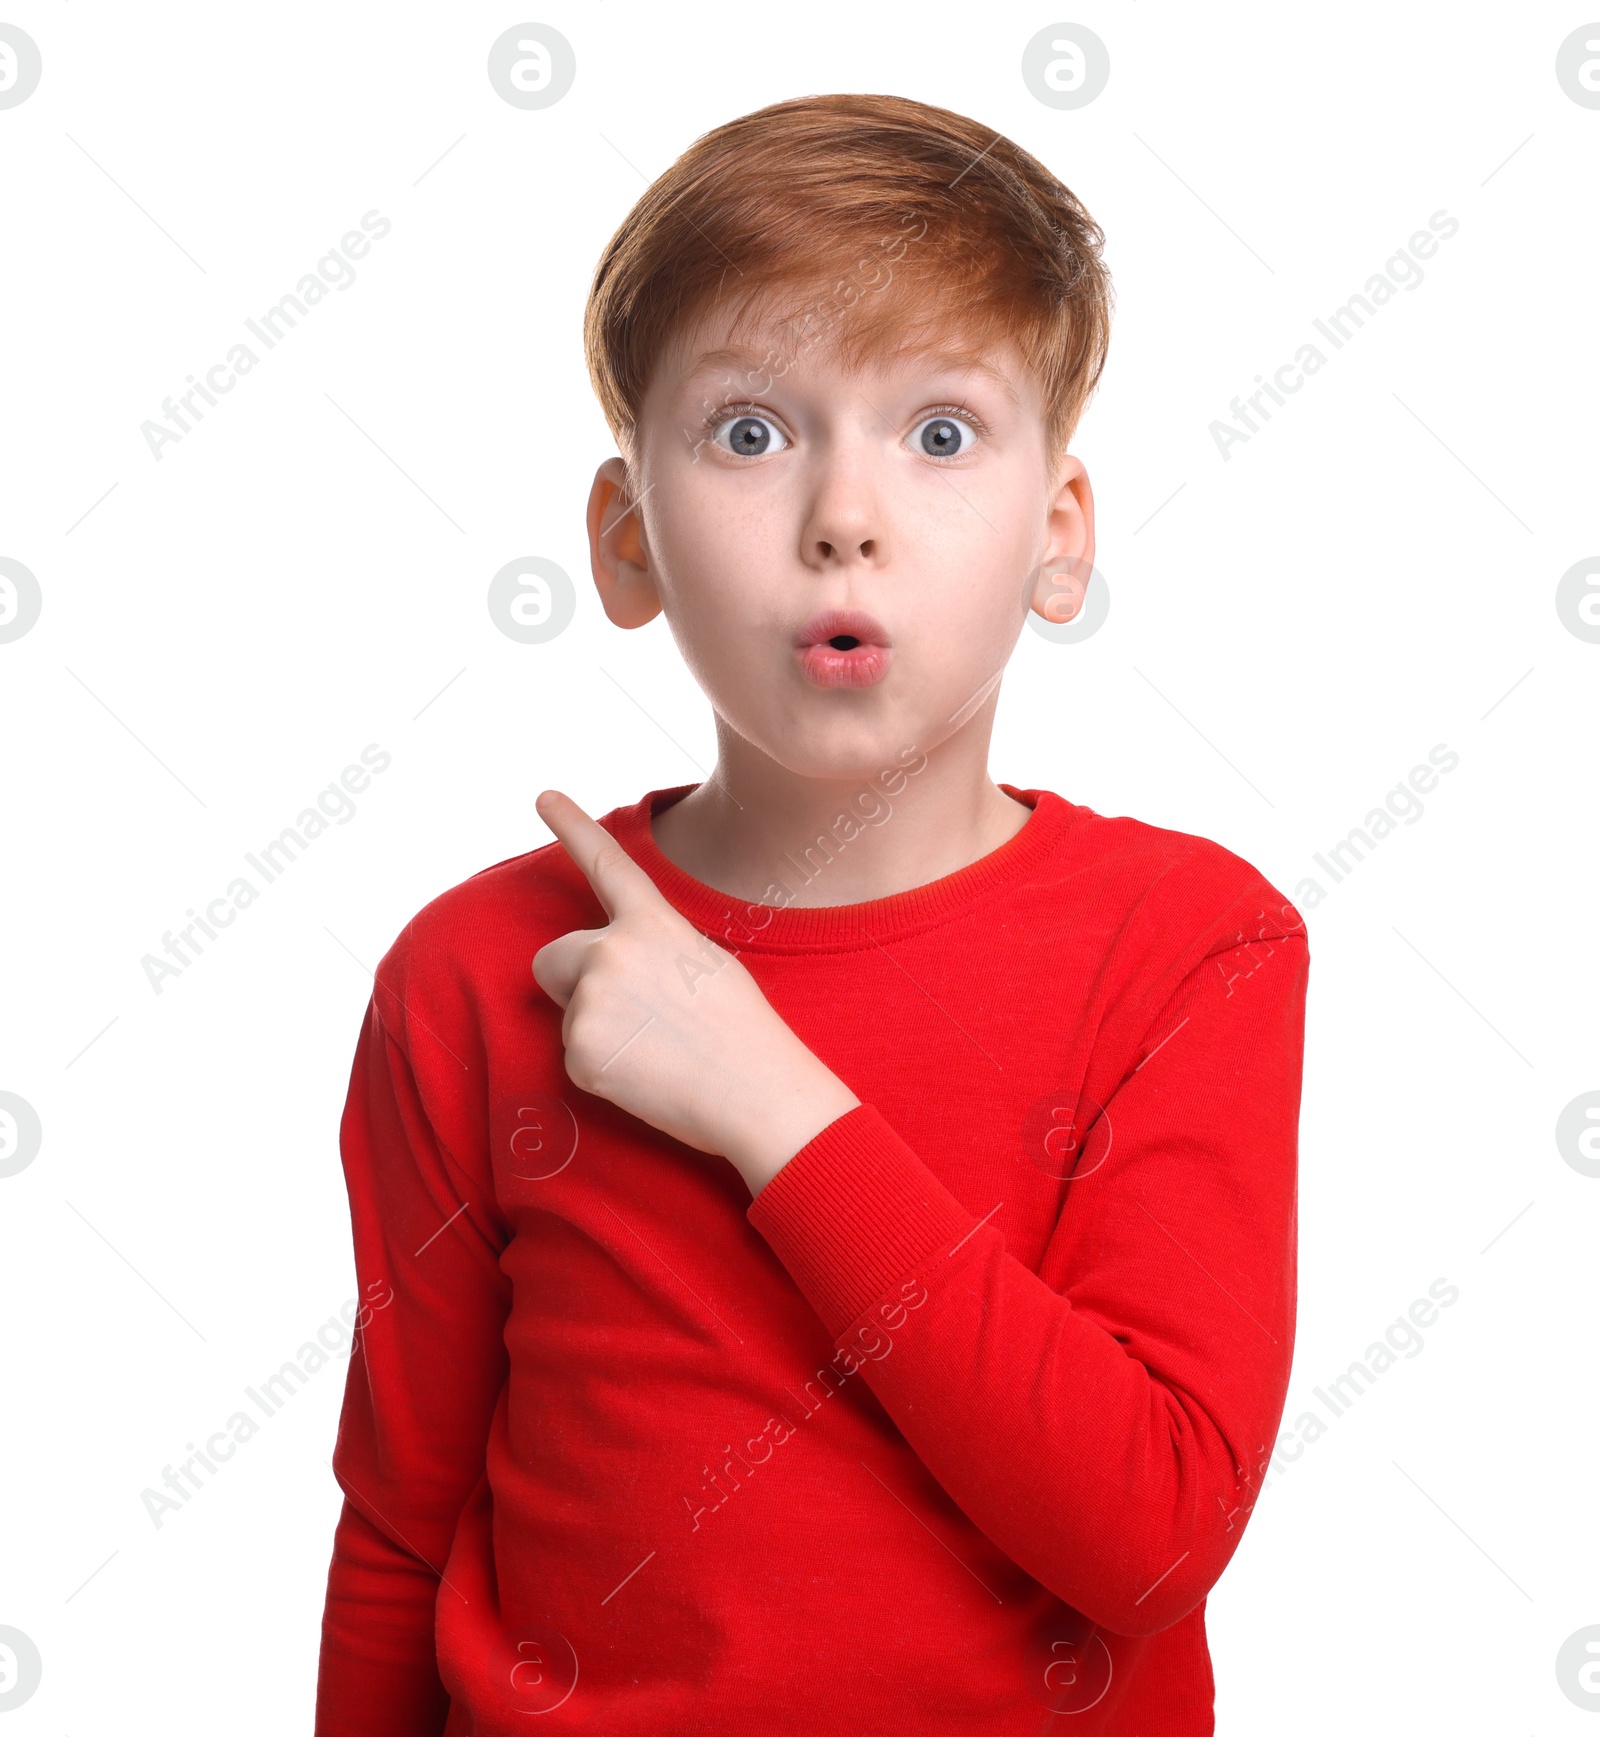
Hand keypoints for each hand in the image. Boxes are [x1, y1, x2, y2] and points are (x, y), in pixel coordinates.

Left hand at [530, 790, 859, 1193]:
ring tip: (655, 1049)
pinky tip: (647, 1075)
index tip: (543, 794)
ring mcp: (592, 1000)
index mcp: (653, 924)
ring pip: (567, 1011)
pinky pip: (574, 1055)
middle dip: (572, 980)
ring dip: (598, 1028)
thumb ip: (650, 949)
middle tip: (628, 1014)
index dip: (573, 825)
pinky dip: (602, 1068)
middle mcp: (613, 951)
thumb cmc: (741, 1032)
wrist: (756, 1092)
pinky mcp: (580, 1050)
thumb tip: (613, 966)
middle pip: (553, 956)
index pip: (606, 864)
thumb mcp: (703, 963)